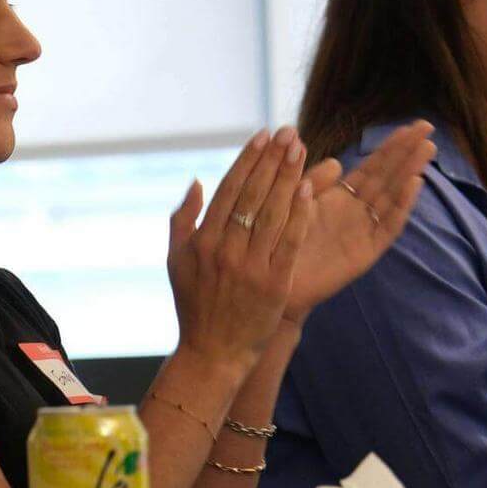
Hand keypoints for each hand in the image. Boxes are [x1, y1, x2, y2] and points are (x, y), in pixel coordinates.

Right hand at [166, 127, 312, 371]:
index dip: (247, 160)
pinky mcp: (274, 283)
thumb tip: (197, 181)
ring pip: (273, 212)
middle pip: (253, 195)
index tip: (263, 136)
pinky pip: (290, 241)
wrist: (213, 353)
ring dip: (288, 178)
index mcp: (202, 241)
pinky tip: (309, 189)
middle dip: (272, 160)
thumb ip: (182, 220)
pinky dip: (299, 213)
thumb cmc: (195, 306)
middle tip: (288, 133)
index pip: (228, 189)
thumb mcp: (177, 261)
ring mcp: (250, 266)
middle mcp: (224, 249)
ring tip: (301, 151)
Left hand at [282, 120, 434, 321]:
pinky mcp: (366, 252)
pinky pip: (387, 226)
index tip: (411, 125)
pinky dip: (402, 206)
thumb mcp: (296, 202)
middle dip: (408, 152)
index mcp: (342, 197)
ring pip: (393, 196)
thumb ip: (315, 181)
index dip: (391, 146)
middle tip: (428, 127)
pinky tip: (414, 184)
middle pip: (389, 176)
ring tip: (427, 149)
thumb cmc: (281, 242)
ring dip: (410, 172)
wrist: (276, 282)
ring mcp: (364, 231)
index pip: (373, 166)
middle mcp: (358, 212)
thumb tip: (336, 161)